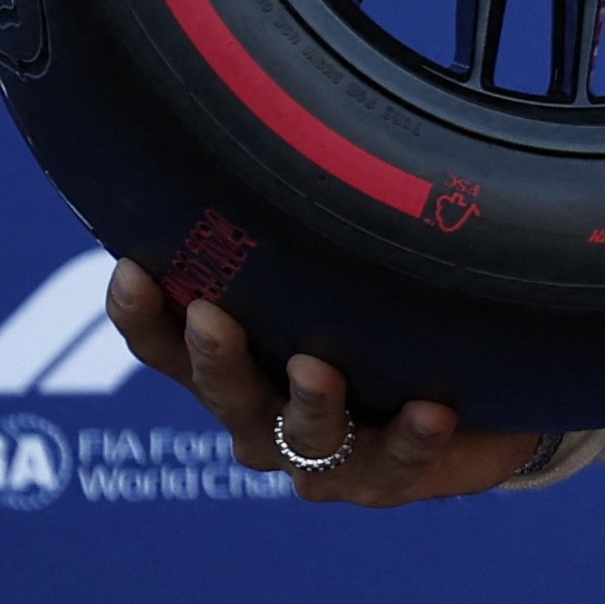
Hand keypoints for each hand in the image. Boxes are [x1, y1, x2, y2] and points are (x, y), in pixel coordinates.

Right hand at [105, 259, 550, 507]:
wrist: (472, 403)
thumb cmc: (379, 323)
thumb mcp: (333, 277)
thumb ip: (301, 236)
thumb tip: (279, 125)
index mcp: (236, 367)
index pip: (167, 346)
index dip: (141, 316)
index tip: (131, 270)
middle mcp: (266, 418)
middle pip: (225, 395)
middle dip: (216, 359)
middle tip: (212, 317)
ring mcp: (326, 458)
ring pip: (304, 439)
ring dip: (308, 402)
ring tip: (317, 369)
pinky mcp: (388, 478)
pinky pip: (398, 463)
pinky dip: (413, 438)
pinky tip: (431, 410)